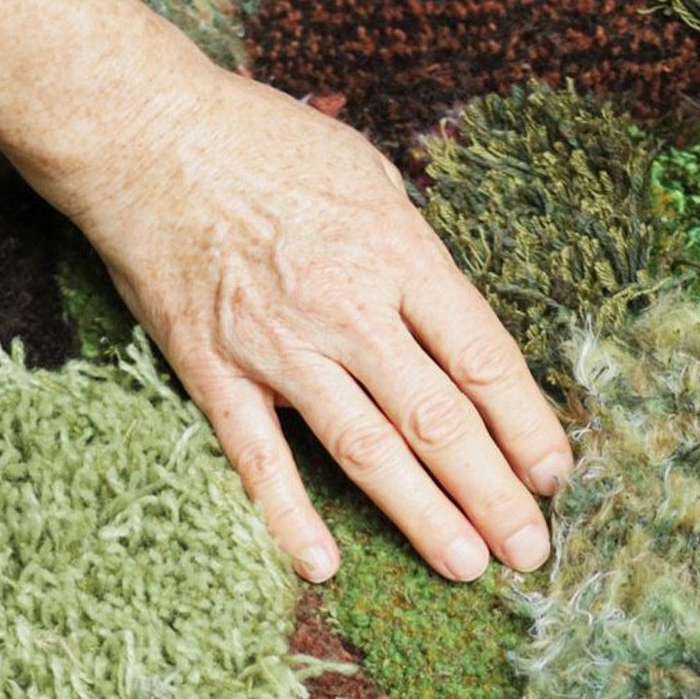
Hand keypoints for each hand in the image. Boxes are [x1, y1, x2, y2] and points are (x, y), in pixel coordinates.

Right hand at [32, 61, 572, 583]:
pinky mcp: (215, 370)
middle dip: (493, 492)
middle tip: (530, 551)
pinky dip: (289, 515)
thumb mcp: (369, 175)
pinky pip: (259, 457)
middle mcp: (350, 309)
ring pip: (367, 448)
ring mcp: (281, 346)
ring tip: (466, 566)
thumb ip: (413, 255)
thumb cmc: (262, 143)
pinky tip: (321, 566)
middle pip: (439, 418)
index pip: (484, 359)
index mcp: (400, 256)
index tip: (555, 475)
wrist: (144, 132)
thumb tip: (454, 317)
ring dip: (422, 515)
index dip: (527, 426)